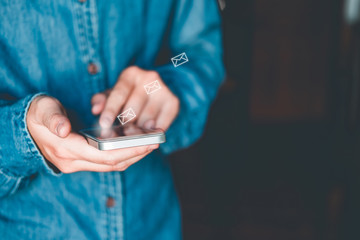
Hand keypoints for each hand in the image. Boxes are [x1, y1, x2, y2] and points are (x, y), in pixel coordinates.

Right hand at [26, 96, 157, 172]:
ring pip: (111, 164)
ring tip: (151, 143)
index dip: (129, 150)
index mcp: (66, 150)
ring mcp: (77, 164)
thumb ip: (53, 118)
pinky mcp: (82, 160)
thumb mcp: (42, 111)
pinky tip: (135, 144)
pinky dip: (123, 154)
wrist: (26, 128)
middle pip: (112, 163)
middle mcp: (73, 162)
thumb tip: (63, 129)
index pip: (105, 155)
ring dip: (132, 156)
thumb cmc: (37, 115)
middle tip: (157, 142)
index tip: (149, 142)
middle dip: (136, 154)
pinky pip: (107, 161)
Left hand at [91, 66, 178, 129]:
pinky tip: (147, 135)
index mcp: (131, 74)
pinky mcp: (173, 102)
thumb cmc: (128, 95)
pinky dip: (153, 133)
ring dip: (138, 131)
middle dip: (124, 125)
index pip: (119, 93)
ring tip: (132, 136)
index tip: (104, 124)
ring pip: (147, 120)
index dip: (110, 110)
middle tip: (118, 136)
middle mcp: (149, 78)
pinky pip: (162, 124)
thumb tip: (95, 109)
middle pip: (133, 109)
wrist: (154, 90)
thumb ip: (101, 100)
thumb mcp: (112, 94)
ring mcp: (163, 90)